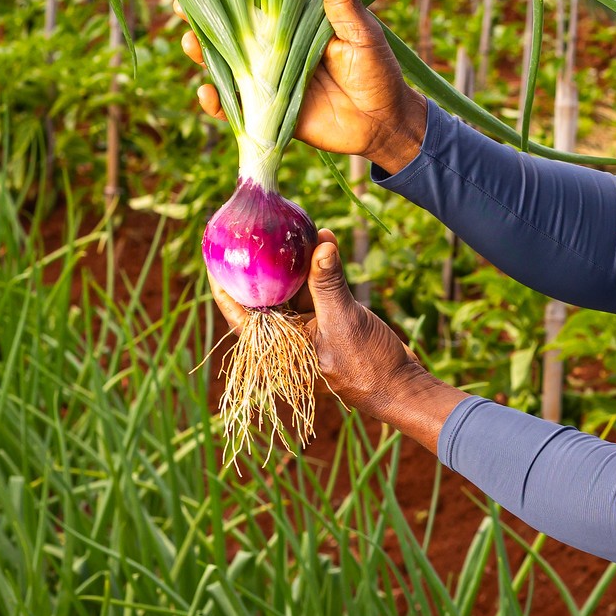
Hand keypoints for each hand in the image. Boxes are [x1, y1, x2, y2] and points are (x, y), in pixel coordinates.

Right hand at [184, 0, 429, 172]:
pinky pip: (234, 107)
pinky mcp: (265, 112)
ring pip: (226, 66)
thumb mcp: (362, 34)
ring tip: (191, 45)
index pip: (256, 2)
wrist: (384, 124)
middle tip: (182, 10)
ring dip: (203, 56)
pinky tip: (207, 94)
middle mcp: (275, 49)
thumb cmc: (378, 72)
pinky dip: (217, 103)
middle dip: (203, 21)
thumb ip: (344, 3)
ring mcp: (267, 80)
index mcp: (295, 23)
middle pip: (232, 32)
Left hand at [209, 229, 464, 446]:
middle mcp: (287, 338)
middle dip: (262, 265)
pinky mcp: (328, 323)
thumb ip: (328, 283)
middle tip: (254, 233)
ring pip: (292, 291)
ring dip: (296, 263)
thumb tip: (320, 244)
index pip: (240, 312)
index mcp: (278, 347)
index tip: (215, 256)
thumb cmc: (366, 365)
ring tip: (290, 230)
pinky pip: (316, 293)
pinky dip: (319, 270)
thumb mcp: (344, 321)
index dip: (225, 285)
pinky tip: (323, 243)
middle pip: (264, 297)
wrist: (400, 385)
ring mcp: (307, 330)